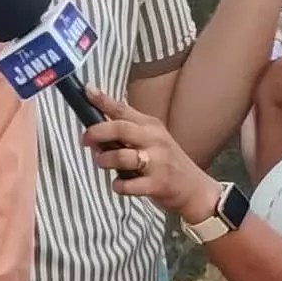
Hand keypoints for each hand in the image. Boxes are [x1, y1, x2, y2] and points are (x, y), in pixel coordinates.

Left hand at [79, 87, 221, 218]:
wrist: (195, 189)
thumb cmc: (167, 163)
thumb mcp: (152, 140)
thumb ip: (126, 134)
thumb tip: (95, 132)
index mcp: (151, 126)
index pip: (123, 110)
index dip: (103, 100)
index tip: (87, 91)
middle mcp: (155, 140)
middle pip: (120, 129)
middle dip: (98, 132)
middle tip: (85, 139)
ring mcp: (158, 162)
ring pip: (123, 156)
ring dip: (106, 160)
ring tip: (102, 163)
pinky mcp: (158, 184)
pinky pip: (130, 184)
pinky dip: (119, 185)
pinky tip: (119, 184)